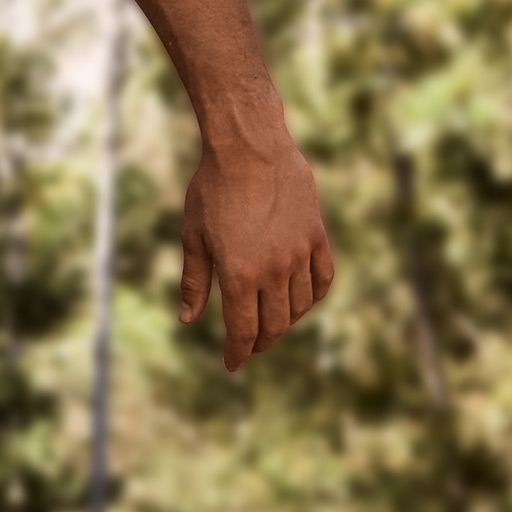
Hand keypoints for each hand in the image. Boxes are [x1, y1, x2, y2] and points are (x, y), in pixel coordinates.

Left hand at [179, 128, 333, 370]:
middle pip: (275, 325)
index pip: (244, 331)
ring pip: (300, 306)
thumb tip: (188, 320)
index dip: (238, 353)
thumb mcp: (193, 237)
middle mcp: (274, 270)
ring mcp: (299, 253)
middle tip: (250, 347)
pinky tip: (302, 300)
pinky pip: (322, 278)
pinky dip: (313, 296)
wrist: (249, 146)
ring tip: (272, 324)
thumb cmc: (212, 189)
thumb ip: (195, 282)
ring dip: (286, 322)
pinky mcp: (316, 235)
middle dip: (260, 342)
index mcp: (239, 274)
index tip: (232, 364)